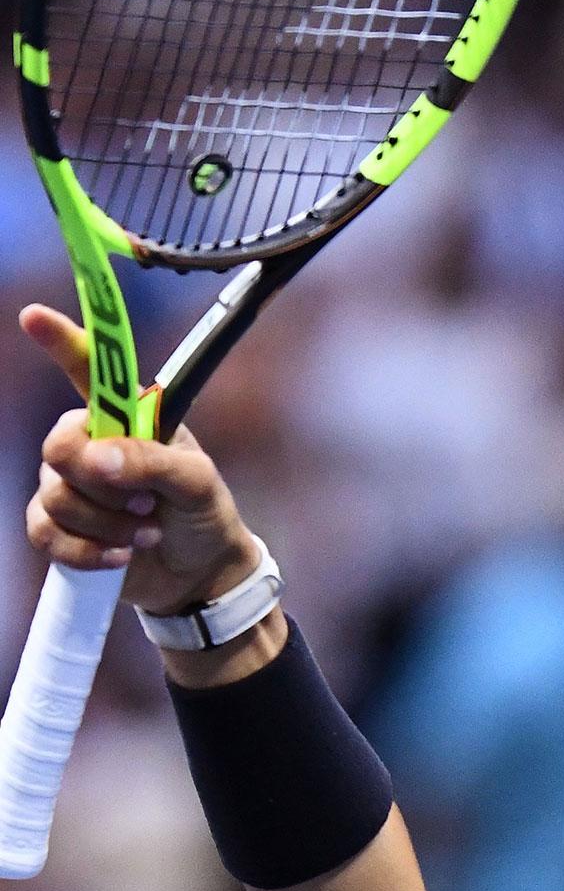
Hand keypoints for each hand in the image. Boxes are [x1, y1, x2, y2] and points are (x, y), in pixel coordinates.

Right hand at [20, 304, 258, 613]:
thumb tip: (97, 460)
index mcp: (129, 419)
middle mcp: (93, 444)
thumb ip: (153, 462)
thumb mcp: (197, 484)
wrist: (200, 574)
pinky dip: (86, 551)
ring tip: (148, 531)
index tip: (34, 316)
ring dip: (108, 523)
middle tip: (147, 502)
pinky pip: (45, 532)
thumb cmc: (203, 516)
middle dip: (104, 484)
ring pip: (55, 496)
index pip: (92, 372)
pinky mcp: (60, 526)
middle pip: (58, 447)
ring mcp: (72, 484)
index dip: (64, 342)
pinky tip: (120, 555)